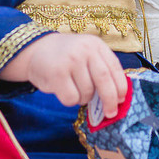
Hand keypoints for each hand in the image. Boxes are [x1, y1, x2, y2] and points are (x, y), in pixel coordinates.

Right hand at [5, 32, 127, 117]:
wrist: (36, 50)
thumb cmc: (67, 57)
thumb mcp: (86, 54)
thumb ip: (101, 69)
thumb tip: (117, 99)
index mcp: (96, 45)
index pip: (114, 68)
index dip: (120, 87)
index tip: (121, 100)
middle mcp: (85, 50)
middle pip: (104, 81)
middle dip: (110, 100)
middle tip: (110, 113)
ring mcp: (70, 61)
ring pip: (87, 93)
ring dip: (83, 99)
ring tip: (74, 88)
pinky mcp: (57, 74)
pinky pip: (71, 99)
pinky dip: (70, 101)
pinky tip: (63, 90)